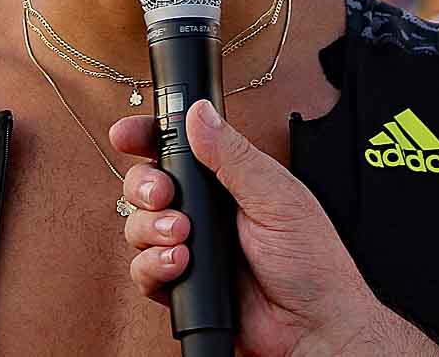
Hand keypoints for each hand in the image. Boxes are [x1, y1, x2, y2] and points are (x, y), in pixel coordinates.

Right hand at [110, 100, 438, 356]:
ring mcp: (189, 247)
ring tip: (182, 235)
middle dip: (144, 185)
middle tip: (163, 194)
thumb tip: (200, 113)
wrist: (312, 325)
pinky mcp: (180, 284)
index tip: (126, 135)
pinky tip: (179, 264)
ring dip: (150, 228)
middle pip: (146, 184)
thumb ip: (233, 156)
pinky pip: (143, 270)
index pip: (177, 148)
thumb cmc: (310, 260)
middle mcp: (203, 210)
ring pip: (137, 226)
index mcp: (226, 179)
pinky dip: (153, 265)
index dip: (146, 138)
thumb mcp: (275, 195)